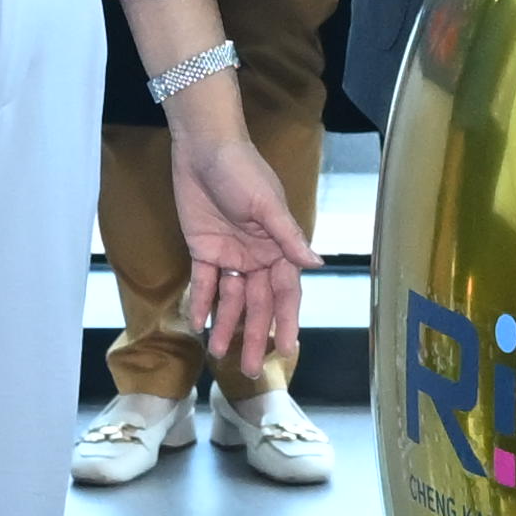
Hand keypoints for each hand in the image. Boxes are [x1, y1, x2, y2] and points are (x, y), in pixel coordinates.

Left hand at [166, 116, 314, 383]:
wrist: (204, 147)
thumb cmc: (242, 170)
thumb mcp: (267, 204)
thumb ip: (288, 237)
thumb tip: (317, 265)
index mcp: (278, 247)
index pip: (285, 293)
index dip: (286, 321)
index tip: (287, 350)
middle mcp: (257, 256)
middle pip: (257, 304)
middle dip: (253, 334)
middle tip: (247, 368)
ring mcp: (230, 255)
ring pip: (230, 300)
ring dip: (225, 326)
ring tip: (219, 355)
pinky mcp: (202, 249)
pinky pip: (203, 283)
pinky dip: (200, 303)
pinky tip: (198, 325)